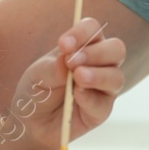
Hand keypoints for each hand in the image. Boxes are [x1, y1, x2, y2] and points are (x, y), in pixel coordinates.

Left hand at [12, 17, 125, 149]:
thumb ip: (53, 67)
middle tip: (72, 61)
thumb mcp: (38, 74)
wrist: (32, 121)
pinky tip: (77, 96)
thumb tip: (67, 58)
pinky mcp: (101, 111)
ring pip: (116, 76)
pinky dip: (90, 98)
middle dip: (96, 53)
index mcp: (84, 45)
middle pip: (116, 49)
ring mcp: (104, 87)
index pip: (93, 29)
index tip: (64, 44)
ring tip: (78, 77)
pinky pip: (104, 103)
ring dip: (98, 75)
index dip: (82, 32)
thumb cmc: (38, 88)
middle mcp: (100, 63)